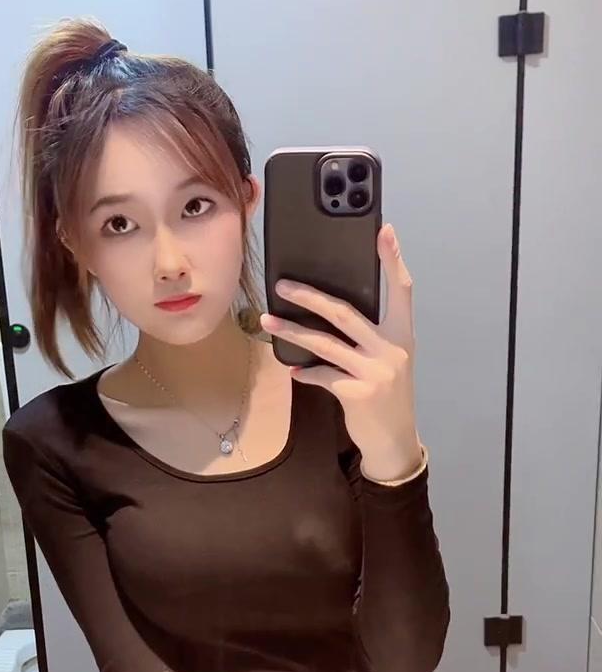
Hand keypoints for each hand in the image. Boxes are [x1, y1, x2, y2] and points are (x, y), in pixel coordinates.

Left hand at [260, 224, 421, 482]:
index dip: (393, 260)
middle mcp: (392, 350)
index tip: (385, 230)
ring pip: (325, 343)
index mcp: (403, 336)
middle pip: (346, 313)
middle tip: (283, 285)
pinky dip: (305, 372)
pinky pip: (322, 375)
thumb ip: (368, 338)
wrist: (395, 441)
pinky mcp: (358, 393)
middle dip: (311, 297)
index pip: (402, 290)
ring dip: (292, 332)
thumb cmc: (386, 396)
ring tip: (268, 322)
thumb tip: (327, 313)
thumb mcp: (387, 362)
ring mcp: (376, 372)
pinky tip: (293, 370)